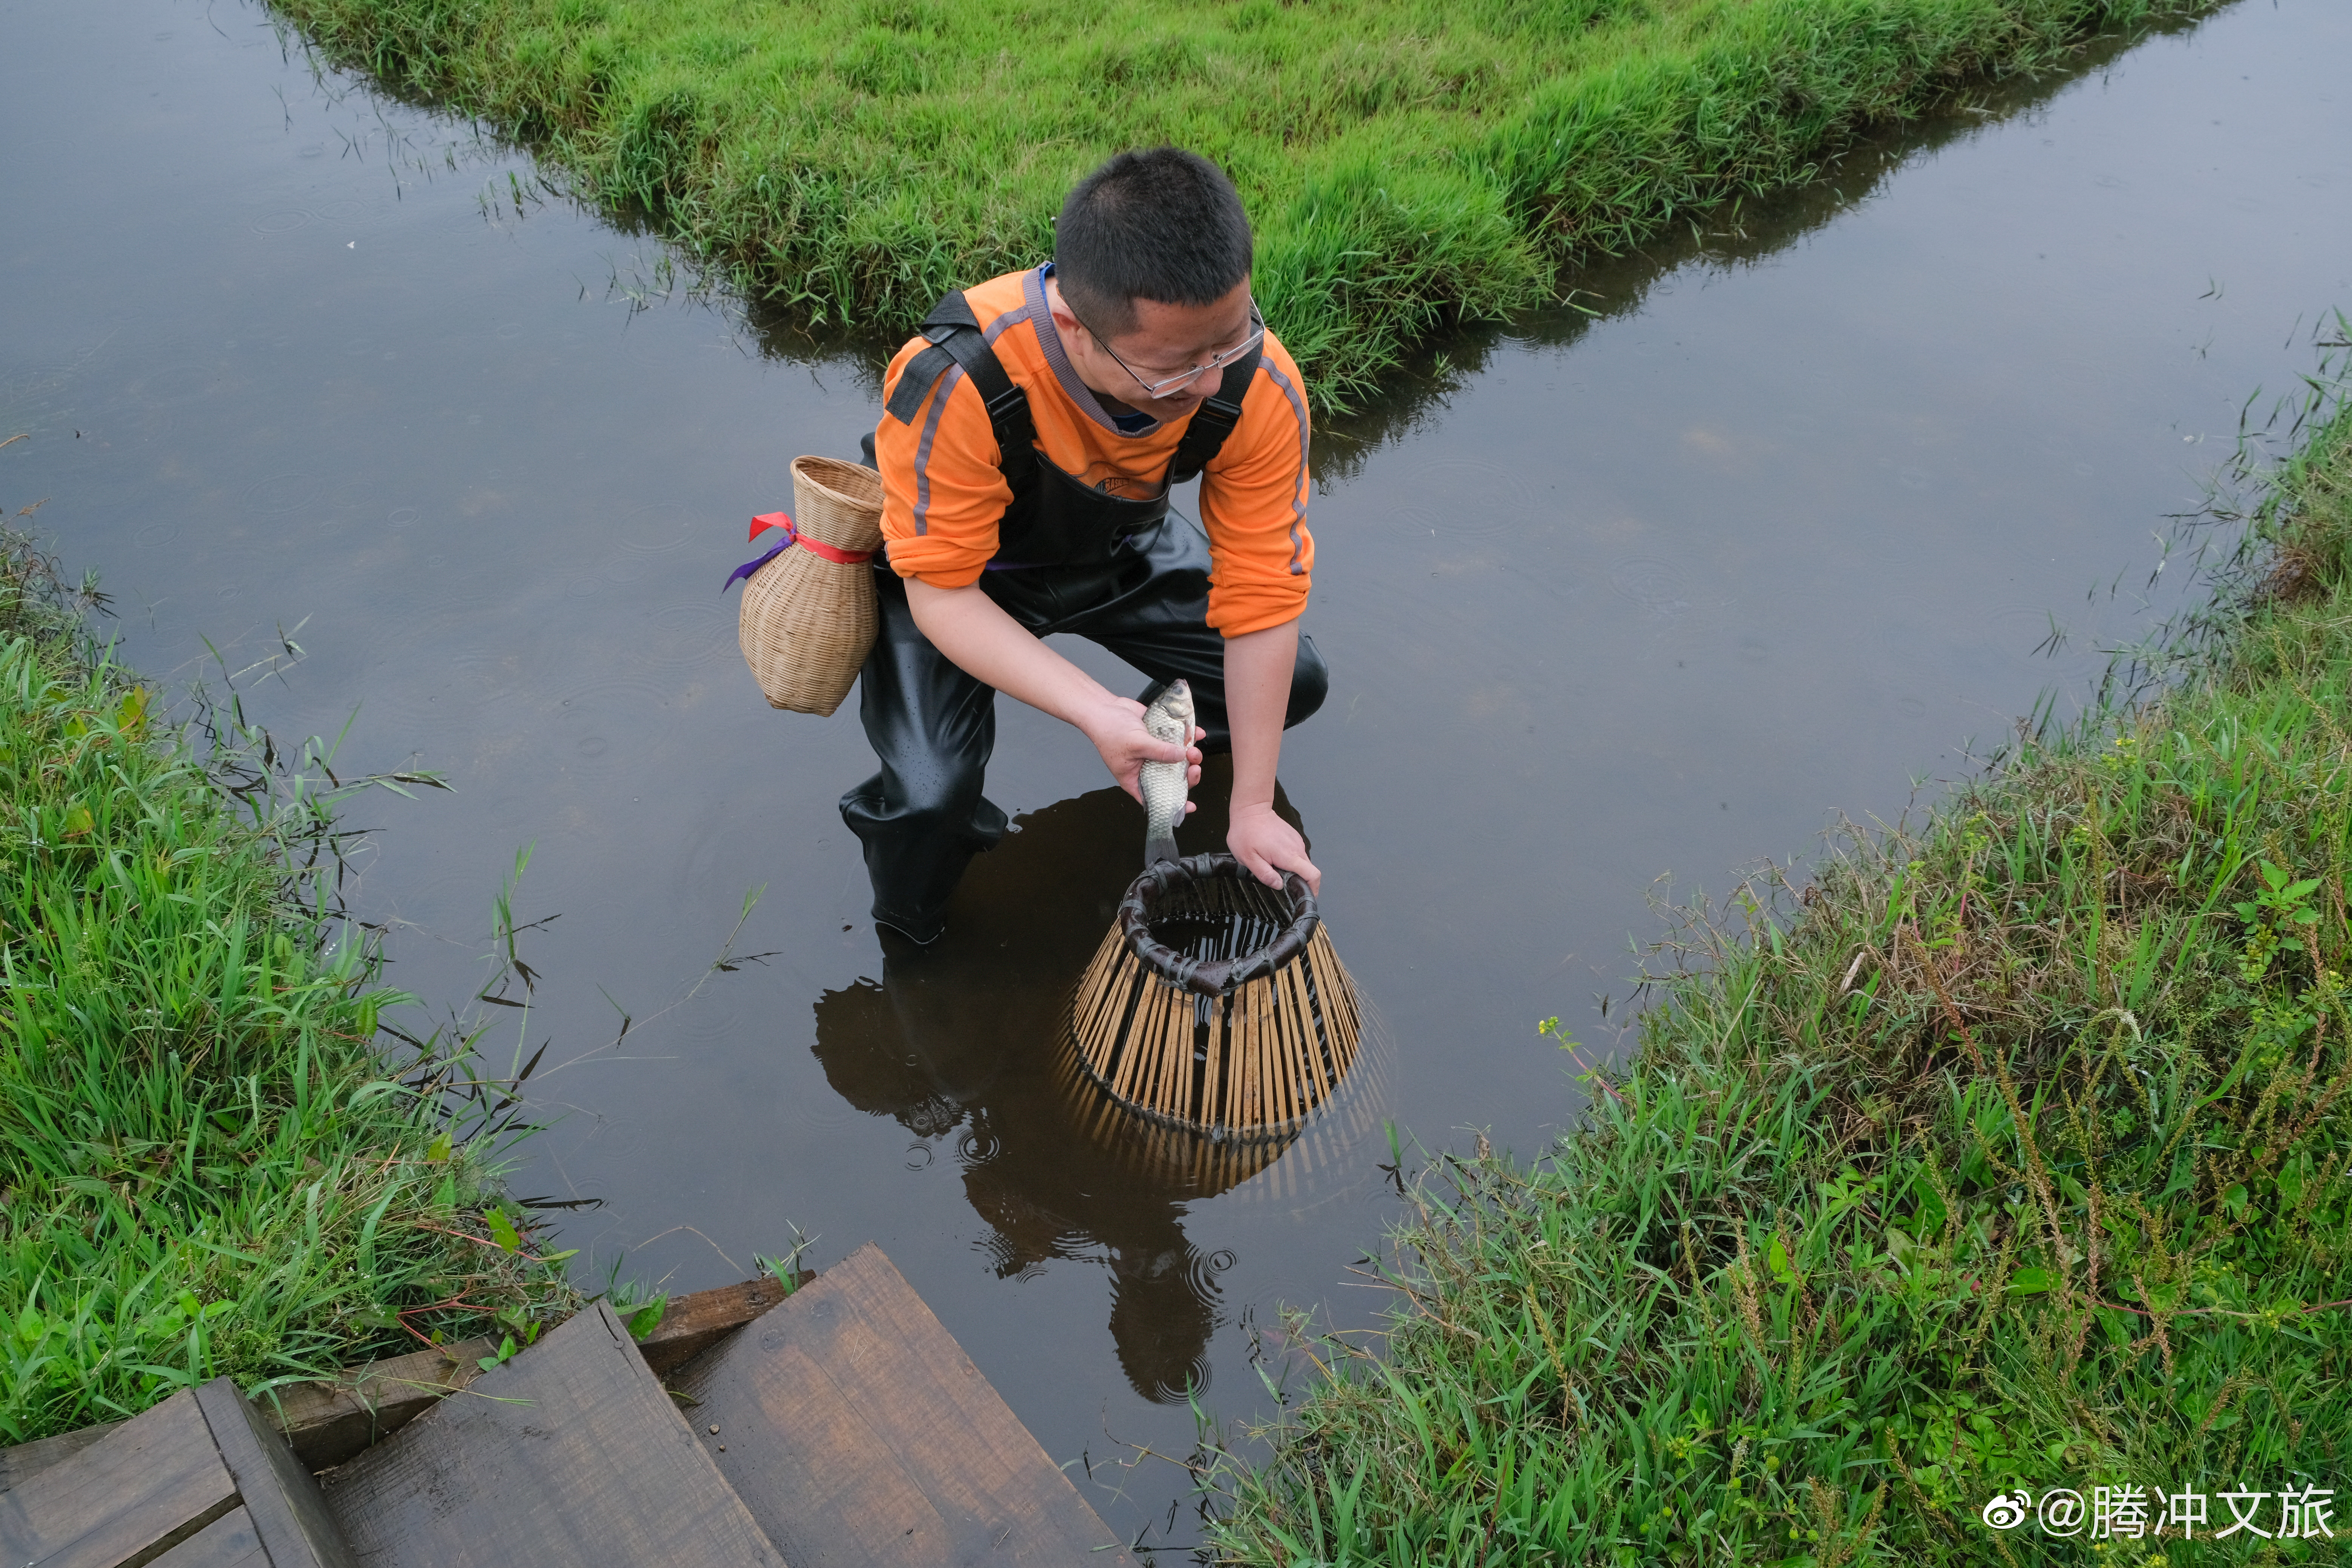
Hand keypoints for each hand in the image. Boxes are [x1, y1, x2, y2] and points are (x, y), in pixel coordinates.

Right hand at [1076, 697, 1202, 806]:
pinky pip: (1178, 739)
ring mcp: (1155, 752)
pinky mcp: (1160, 736)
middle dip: (1187, 774)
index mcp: (1136, 779)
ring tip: (1192, 747)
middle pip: (1173, 779)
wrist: (1104, 708)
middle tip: (1193, 766)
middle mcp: (1147, 768)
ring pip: (1179, 759)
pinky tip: (1197, 733)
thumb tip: (1181, 756)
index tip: (1189, 806)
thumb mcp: (1136, 744)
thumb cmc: (1109, 731)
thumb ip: (1159, 751)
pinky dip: (1189, 736)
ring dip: (1190, 755)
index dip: (1173, 804)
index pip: (1156, 798)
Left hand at [1228, 802, 1318, 894]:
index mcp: (1288, 856)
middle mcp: (1297, 848)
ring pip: (1303, 863)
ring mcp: (1296, 841)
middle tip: (1284, 886)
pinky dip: (1290, 861)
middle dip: (1301, 882)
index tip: (1305, 897)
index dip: (1313, 889)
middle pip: (1309, 871)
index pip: (1312, 875)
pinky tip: (1275, 859)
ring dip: (1294, 871)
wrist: (1251, 809)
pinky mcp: (1293, 837)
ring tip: (1276, 870)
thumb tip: (1279, 885)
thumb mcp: (1248, 858)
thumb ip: (1265, 874)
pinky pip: (1297, 854)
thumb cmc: (1246, 832)